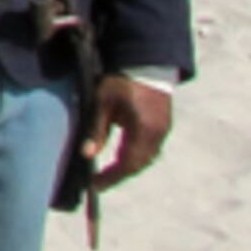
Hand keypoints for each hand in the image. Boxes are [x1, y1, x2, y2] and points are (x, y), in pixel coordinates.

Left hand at [83, 74, 173, 193]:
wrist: (148, 64)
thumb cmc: (122, 81)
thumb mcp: (103, 102)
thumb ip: (97, 129)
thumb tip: (87, 155)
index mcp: (144, 129)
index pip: (128, 162)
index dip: (112, 176)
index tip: (95, 185)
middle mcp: (158, 134)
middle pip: (139, 164)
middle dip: (119, 174)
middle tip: (99, 181)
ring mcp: (163, 131)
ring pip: (146, 158)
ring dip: (128, 166)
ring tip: (108, 173)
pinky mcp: (163, 126)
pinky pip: (150, 149)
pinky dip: (136, 156)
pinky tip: (122, 156)